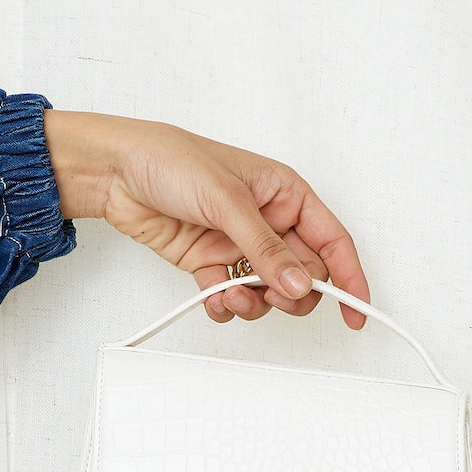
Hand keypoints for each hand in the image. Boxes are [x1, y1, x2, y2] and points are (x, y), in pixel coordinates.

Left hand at [42, 110, 368, 326]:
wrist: (114, 171)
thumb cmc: (169, 160)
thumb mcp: (226, 200)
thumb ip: (264, 248)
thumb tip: (298, 283)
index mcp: (285, 194)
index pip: (332, 241)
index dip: (349, 278)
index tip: (356, 311)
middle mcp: (267, 220)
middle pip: (303, 274)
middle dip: (292, 293)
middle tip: (273, 297)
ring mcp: (239, 244)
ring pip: (268, 291)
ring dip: (255, 303)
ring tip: (232, 296)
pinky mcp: (210, 262)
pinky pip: (232, 296)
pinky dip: (226, 305)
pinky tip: (213, 298)